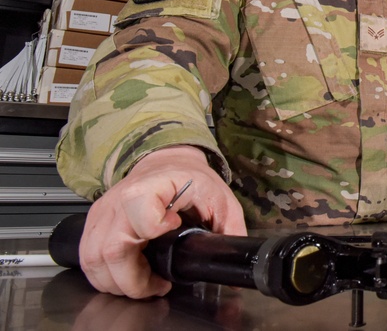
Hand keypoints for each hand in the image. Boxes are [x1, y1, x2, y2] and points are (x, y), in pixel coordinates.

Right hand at [78, 145, 245, 298]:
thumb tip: (237, 259)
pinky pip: (88, 258)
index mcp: (154, 185)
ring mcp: (103, 212)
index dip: (154, 230)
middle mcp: (121, 198)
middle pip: (111, 250)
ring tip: (143, 283)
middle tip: (157, 284)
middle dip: (133, 280)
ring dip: (116, 282)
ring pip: (93, 260)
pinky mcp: (94, 223)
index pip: (139, 211)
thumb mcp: (220, 199)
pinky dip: (104, 275)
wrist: (166, 163)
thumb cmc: (192, 179)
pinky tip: (126, 276)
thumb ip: (229, 229)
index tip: (173, 232)